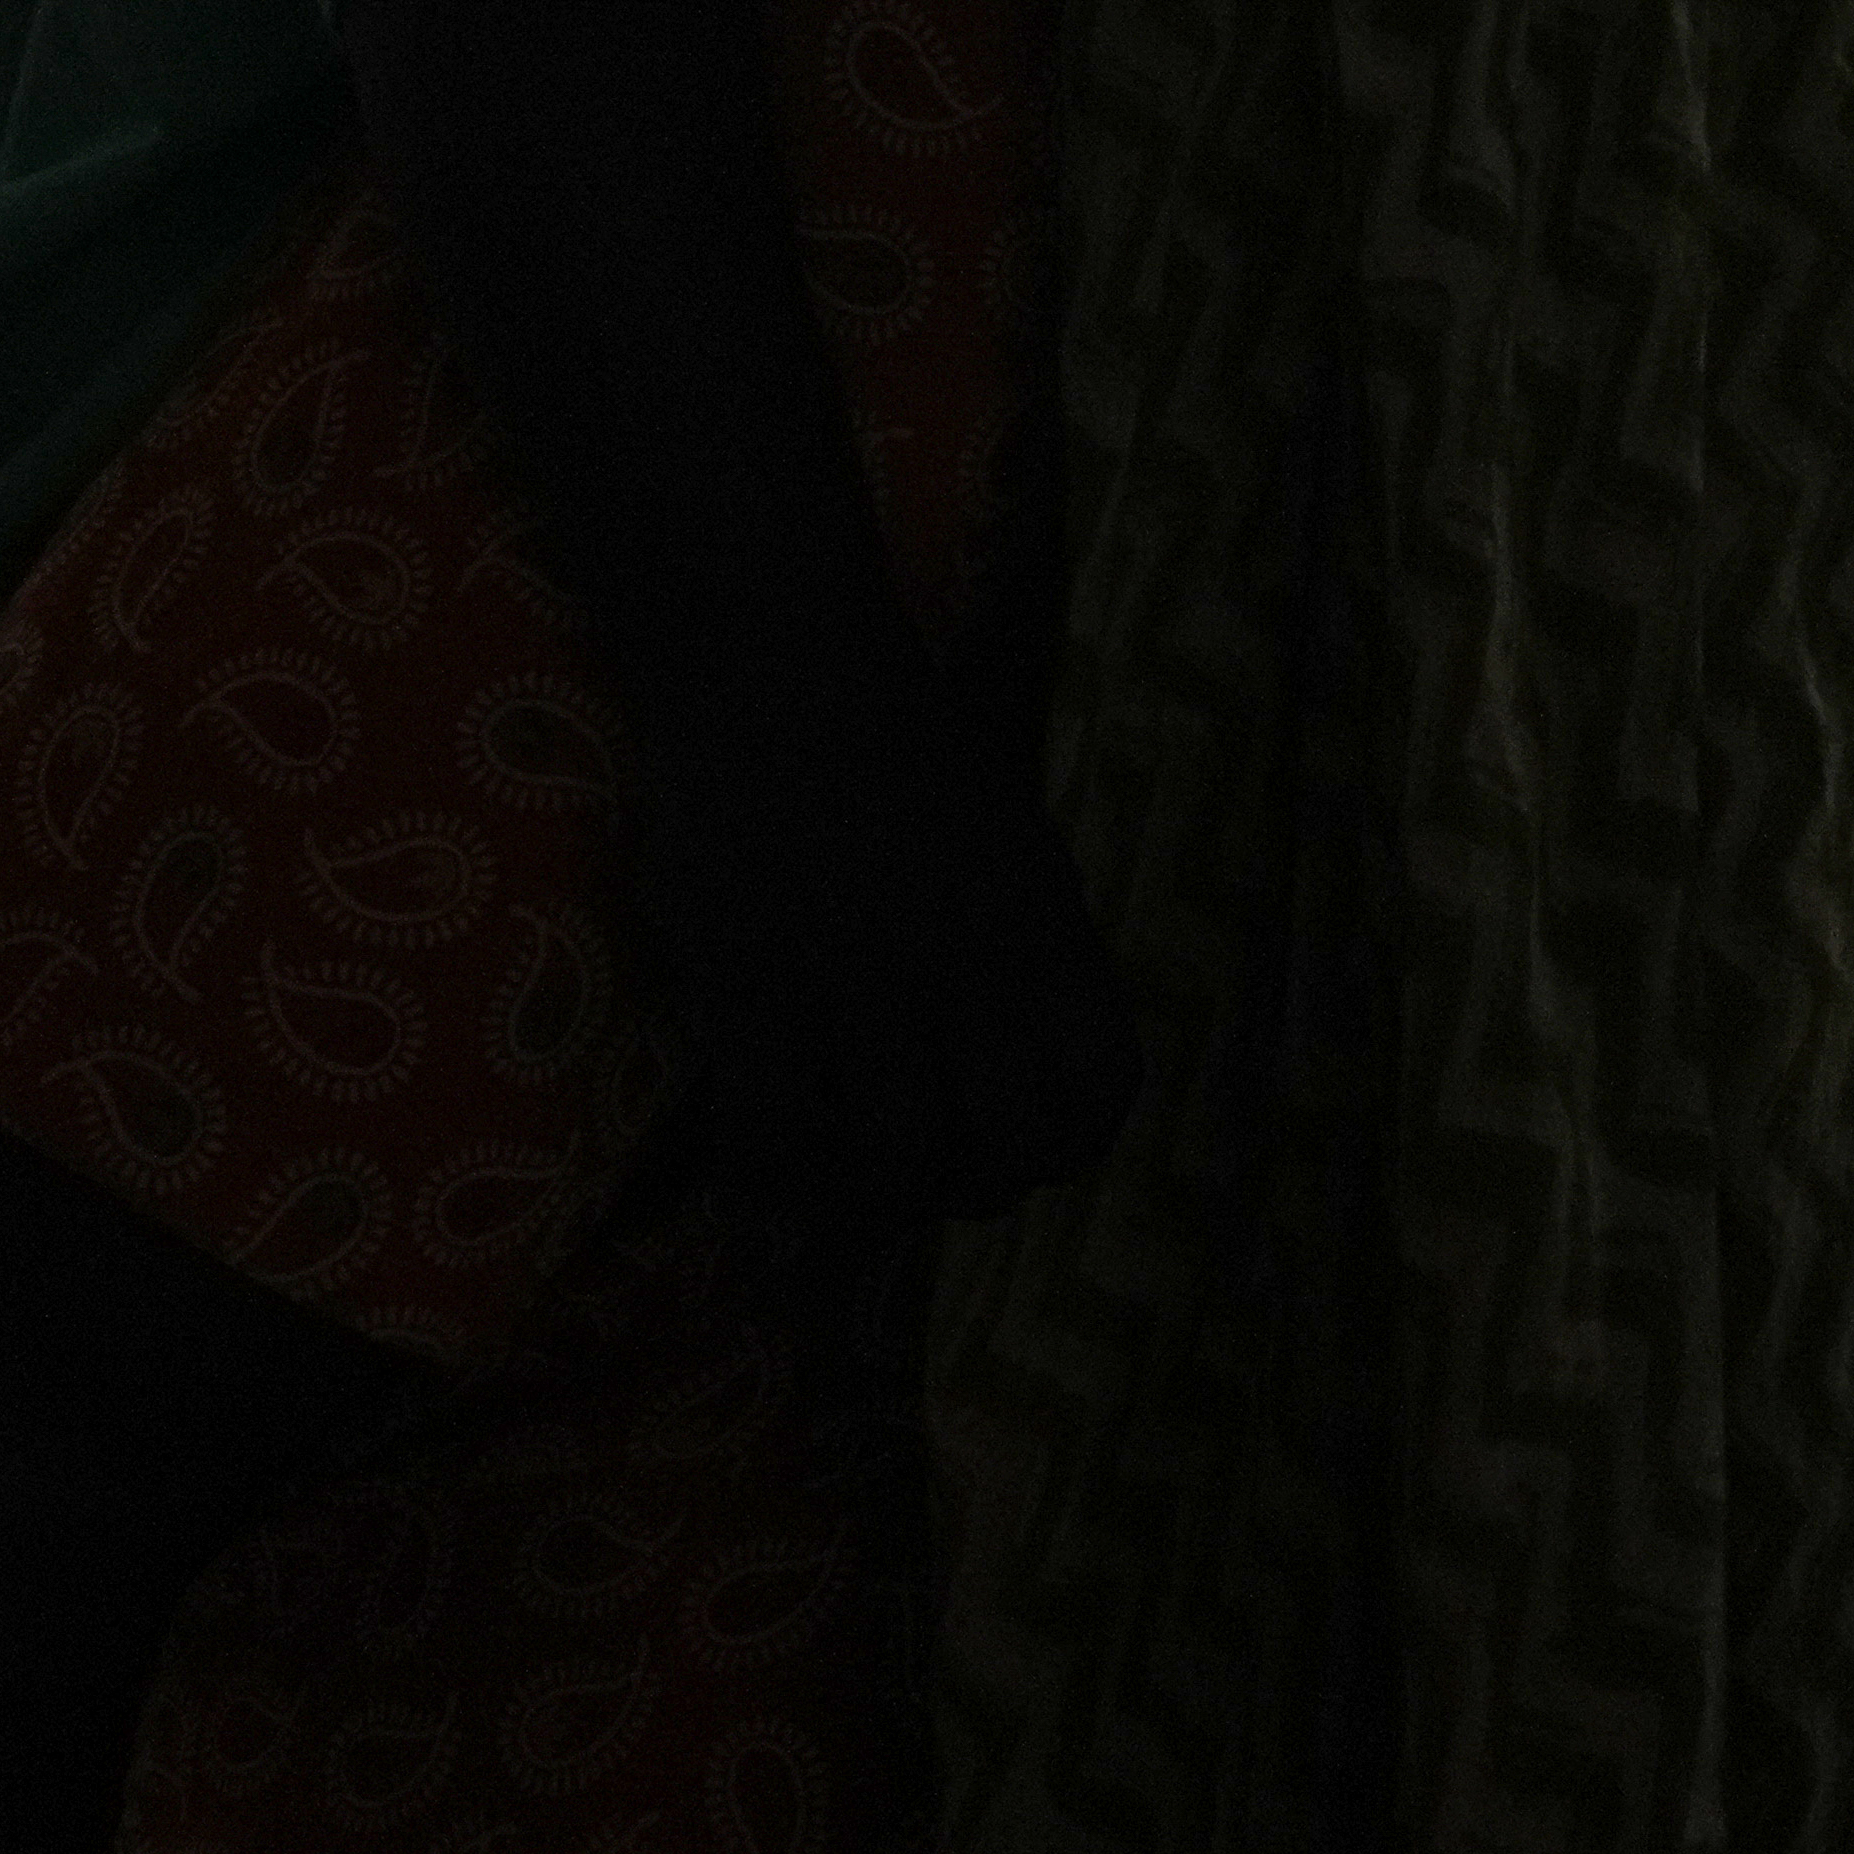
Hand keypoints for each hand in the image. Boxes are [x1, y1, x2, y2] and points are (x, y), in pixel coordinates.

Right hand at [622, 674, 1138, 1234]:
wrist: (775, 660)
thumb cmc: (894, 744)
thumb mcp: (1009, 840)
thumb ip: (1030, 950)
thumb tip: (1029, 1074)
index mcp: (1044, 921)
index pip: (1099, 1092)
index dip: (1066, 1149)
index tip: (1021, 1151)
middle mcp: (968, 958)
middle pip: (1007, 1149)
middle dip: (969, 1187)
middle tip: (924, 1174)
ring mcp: (858, 973)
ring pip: (894, 1161)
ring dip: (873, 1194)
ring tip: (844, 1174)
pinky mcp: (754, 976)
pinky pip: (776, 1129)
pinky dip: (775, 1173)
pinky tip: (768, 1157)